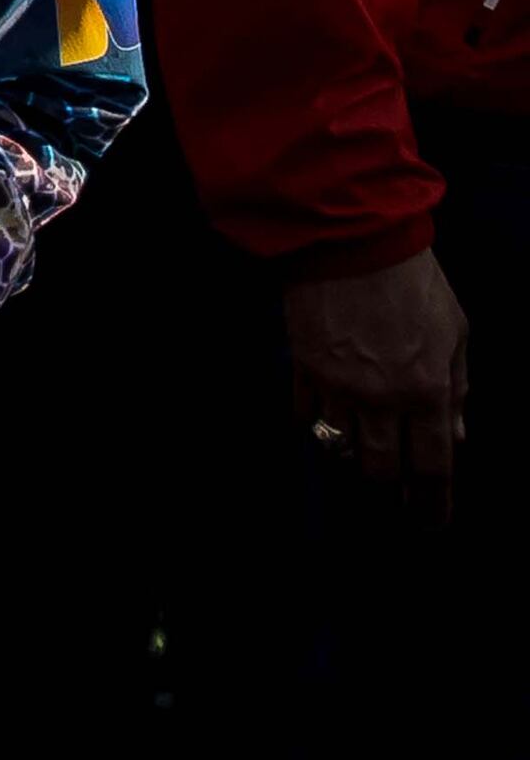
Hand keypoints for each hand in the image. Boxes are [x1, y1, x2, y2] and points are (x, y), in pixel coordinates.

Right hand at [287, 250, 469, 523]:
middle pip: (379, 470)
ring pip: (339, 448)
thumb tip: (457, 434)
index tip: (431, 522)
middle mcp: (380, 396)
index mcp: (427, 389)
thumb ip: (457, 388)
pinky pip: (303, 415)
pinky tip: (325, 427)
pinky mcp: (302, 366)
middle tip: (396, 498)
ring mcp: (335, 384)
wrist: (352, 237)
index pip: (431, 468)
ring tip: (361, 462)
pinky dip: (315, 428)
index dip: (431, 504)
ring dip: (352, 461)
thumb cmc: (413, 280)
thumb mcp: (456, 333)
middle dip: (389, 491)